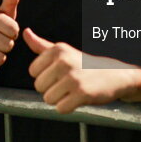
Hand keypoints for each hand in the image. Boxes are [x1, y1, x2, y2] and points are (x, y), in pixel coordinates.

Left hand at [25, 29, 140, 113]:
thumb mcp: (64, 52)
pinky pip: (60, 109)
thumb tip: (25, 32)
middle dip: (51, 88)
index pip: (33, 71)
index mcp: (58, 50)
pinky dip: (68, 108)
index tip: (60, 73)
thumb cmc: (85, 65)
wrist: (116, 75)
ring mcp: (73, 78)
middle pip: (38, 86)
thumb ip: (42, 46)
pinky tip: (79, 99)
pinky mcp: (82, 94)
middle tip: (68, 83)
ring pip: (48, 99)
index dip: (45, 76)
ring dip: (60, 99)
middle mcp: (64, 61)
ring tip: (74, 90)